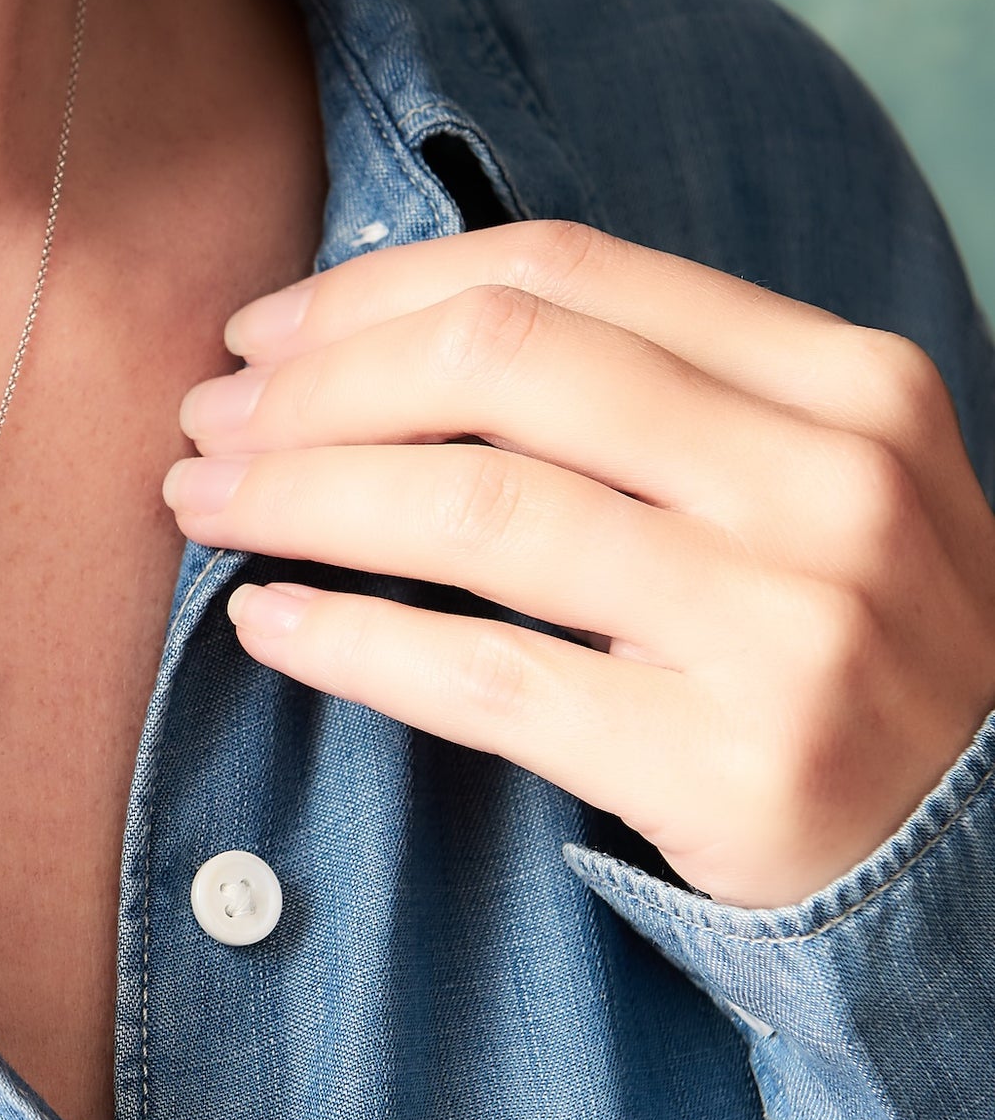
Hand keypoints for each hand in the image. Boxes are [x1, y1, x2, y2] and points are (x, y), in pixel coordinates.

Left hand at [168, 221, 994, 908]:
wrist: (982, 849)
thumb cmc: (834, 627)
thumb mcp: (793, 469)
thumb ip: (637, 386)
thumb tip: (375, 334)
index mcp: (835, 375)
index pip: (556, 270)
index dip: (378, 289)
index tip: (263, 329)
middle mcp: (827, 480)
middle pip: (498, 365)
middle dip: (317, 384)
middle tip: (208, 421)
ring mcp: (790, 622)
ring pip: (474, 506)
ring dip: (299, 496)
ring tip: (202, 504)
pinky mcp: (736, 764)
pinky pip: (488, 676)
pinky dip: (351, 641)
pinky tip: (267, 625)